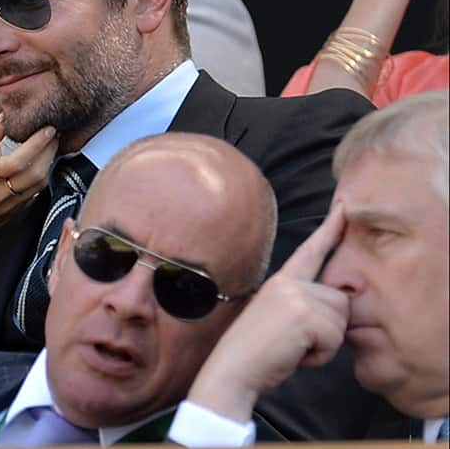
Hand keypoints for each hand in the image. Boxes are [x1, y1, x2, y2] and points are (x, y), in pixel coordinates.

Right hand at [0, 117, 57, 249]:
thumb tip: (6, 117)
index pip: (18, 161)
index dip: (37, 143)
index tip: (48, 128)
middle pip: (35, 174)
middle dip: (49, 151)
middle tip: (54, 133)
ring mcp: (7, 208)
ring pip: (39, 185)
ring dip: (48, 164)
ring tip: (50, 145)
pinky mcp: (11, 214)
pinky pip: (33, 193)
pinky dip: (40, 176)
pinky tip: (38, 163)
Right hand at [187, 204, 349, 422]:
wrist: (233, 369)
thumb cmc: (256, 351)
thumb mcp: (279, 317)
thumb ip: (304, 304)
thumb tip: (339, 299)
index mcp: (281, 281)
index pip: (310, 251)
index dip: (330, 229)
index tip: (344, 208)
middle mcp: (289, 283)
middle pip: (339, 300)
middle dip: (329, 328)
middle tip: (296, 340)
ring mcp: (296, 296)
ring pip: (341, 320)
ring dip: (324, 343)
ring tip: (293, 347)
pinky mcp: (304, 316)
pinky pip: (335, 339)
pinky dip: (321, 355)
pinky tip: (296, 354)